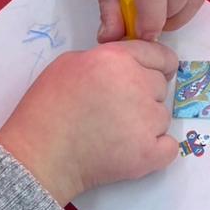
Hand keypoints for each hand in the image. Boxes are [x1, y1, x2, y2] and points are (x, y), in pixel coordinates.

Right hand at [0, 40, 177, 205]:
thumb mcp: (69, 64)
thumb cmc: (46, 108)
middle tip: (116, 109)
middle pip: (161, 86)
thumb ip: (105, 58)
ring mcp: (146, 121)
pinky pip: (170, 147)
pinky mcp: (148, 153)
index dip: (158, 65)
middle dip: (145, 94)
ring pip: (163, 117)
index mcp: (117, 59)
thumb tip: (126, 67)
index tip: (153, 75)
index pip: (160, 55)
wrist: (39, 154)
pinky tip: (134, 150)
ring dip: (147, 123)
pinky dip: (157, 150)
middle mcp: (137, 85)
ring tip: (115, 132)